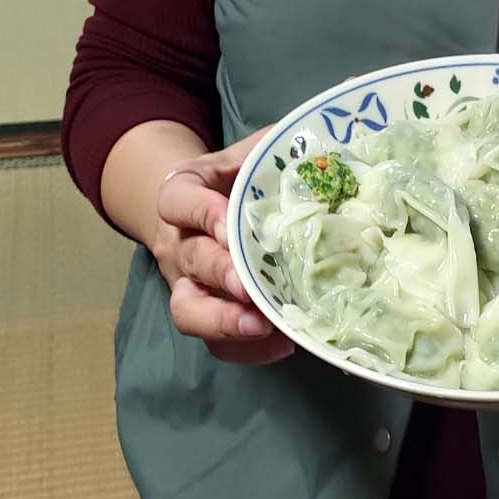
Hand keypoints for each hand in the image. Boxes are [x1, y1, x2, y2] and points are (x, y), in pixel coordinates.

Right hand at [150, 129, 293, 365]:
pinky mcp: (209, 315)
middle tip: (250, 286)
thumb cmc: (237, 178)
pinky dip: (247, 349)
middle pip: (189, 261)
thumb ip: (272, 149)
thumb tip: (322, 149)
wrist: (206, 206)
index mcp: (184, 195)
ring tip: (261, 327)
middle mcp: (180, 242)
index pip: (177, 201)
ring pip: (189, 310)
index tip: (229, 220)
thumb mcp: (248, 154)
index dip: (200, 212)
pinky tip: (282, 342)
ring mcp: (189, 284)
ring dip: (223, 321)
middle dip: (220, 274)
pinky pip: (217, 342)